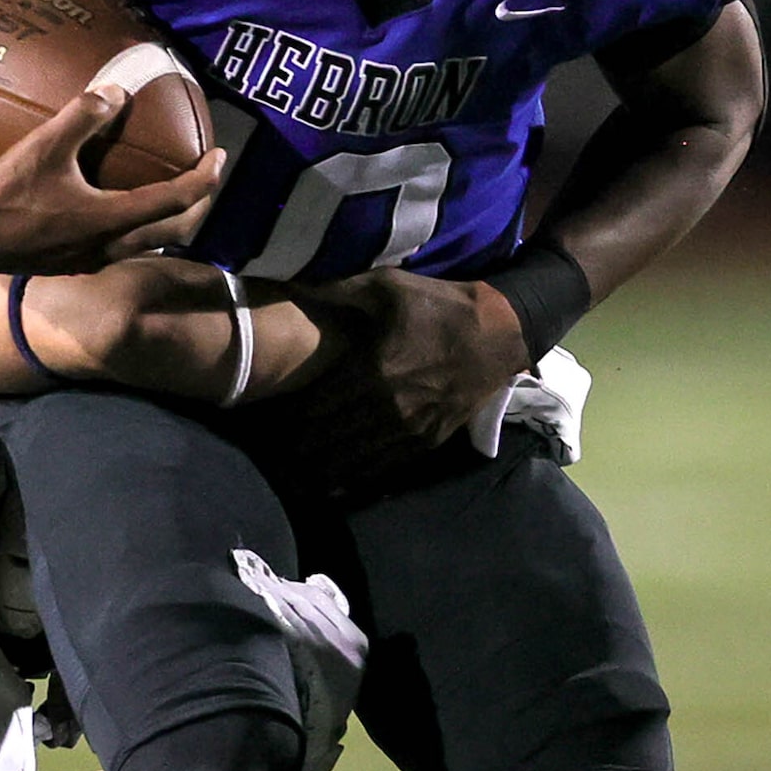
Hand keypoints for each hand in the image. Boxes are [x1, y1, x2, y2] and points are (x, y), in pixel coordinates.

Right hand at [0, 87, 223, 271]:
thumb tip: (116, 92)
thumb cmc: (7, 196)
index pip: (177, 200)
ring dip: (172, 218)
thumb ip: (82, 116)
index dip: (205, 178)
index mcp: (113, 219)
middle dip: (199, 203)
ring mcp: (96, 261)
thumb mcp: (44, 148)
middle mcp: (113, 247)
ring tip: (174, 190)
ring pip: (153, 242)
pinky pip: (129, 246)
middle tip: (204, 175)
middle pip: (176, 230)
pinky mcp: (79, 264)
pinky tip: (127, 207)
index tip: (218, 156)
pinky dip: (145, 226)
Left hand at [275, 269, 527, 493]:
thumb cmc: (439, 306)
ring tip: (297, 480)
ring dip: (326, 470)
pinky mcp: (430, 439)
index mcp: (371, 371)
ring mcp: (410, 428)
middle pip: (332, 437)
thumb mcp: (387, 286)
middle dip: (303, 449)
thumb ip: (338, 289)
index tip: (270, 425)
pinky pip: (388, 466)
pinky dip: (360, 479)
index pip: (317, 406)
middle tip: (275, 458)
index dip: (291, 419)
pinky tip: (338, 488)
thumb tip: (294, 281)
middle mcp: (387, 407)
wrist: (500, 332)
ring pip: (357, 458)